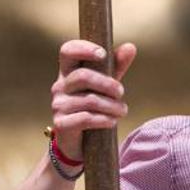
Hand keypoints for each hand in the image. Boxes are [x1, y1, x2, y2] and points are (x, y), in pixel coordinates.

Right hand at [51, 40, 135, 157]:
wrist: (80, 143)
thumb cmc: (94, 107)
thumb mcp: (106, 85)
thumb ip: (116, 66)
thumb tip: (130, 46)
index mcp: (68, 72)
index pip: (67, 50)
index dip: (83, 48)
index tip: (103, 54)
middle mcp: (60, 86)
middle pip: (83, 76)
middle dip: (107, 84)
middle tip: (121, 92)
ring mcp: (58, 105)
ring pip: (89, 100)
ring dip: (112, 106)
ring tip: (122, 111)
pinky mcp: (61, 124)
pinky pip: (86, 118)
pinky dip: (104, 120)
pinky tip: (112, 122)